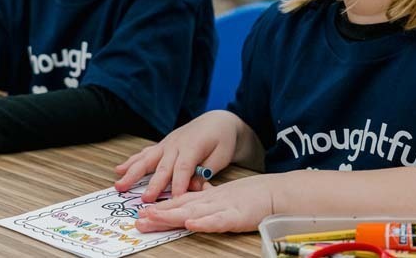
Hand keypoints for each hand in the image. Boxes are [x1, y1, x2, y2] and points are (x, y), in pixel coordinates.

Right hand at [115, 110, 240, 201]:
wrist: (217, 120)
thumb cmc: (221, 140)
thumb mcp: (221, 156)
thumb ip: (206, 170)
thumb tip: (192, 186)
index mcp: (192, 146)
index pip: (183, 168)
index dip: (178, 184)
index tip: (173, 200)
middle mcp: (176, 144)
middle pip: (162, 166)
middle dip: (153, 184)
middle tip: (145, 200)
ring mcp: (166, 144)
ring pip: (147, 159)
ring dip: (133, 173)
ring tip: (120, 185)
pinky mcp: (162, 145)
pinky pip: (145, 154)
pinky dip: (132, 161)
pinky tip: (119, 169)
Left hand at [135, 174, 275, 232]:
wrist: (276, 191)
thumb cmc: (252, 196)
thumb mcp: (225, 197)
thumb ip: (210, 199)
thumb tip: (195, 201)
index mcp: (208, 198)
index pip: (180, 203)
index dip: (161, 208)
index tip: (143, 212)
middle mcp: (211, 201)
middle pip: (181, 208)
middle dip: (159, 215)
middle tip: (139, 220)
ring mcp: (223, 207)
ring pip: (194, 212)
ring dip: (173, 216)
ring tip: (154, 219)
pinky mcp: (237, 216)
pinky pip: (218, 220)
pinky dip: (204, 222)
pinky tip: (192, 224)